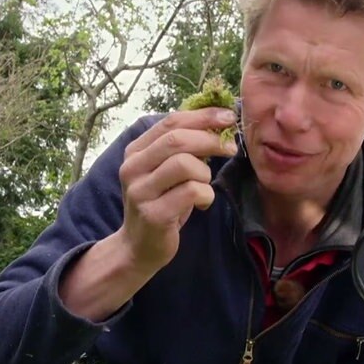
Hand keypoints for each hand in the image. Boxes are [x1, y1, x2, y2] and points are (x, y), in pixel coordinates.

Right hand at [116, 107, 237, 271]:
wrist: (138, 247)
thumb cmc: (161, 204)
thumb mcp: (166, 172)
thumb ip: (183, 148)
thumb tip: (218, 121)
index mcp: (135, 151)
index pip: (170, 122)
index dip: (202, 116)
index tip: (228, 116)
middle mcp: (132, 168)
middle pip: (177, 139)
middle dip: (210, 139)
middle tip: (230, 148)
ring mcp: (140, 191)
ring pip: (184, 164)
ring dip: (205, 173)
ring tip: (204, 186)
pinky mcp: (153, 214)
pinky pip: (191, 192)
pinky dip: (205, 195)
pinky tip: (202, 204)